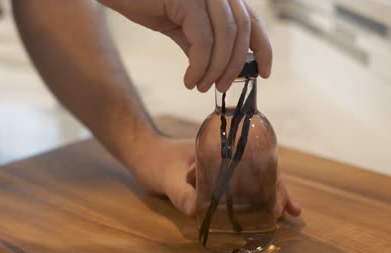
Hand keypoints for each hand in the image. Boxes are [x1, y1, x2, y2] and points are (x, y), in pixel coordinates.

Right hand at [98, 0, 271, 92]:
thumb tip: (215, 70)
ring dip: (216, 69)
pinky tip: (189, 79)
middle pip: (242, 32)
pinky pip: (202, 40)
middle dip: (235, 66)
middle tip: (220, 88)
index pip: (252, 22)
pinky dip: (199, 66)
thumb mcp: (179, 26)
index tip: (263, 74)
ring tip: (201, 86)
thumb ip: (200, 43)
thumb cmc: (145, 2)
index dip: (264, 49)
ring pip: (225, 37)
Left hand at [132, 137, 300, 217]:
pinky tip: (262, 210)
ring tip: (288, 214)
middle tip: (286, 212)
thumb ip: (180, 193)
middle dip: (276, 190)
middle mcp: (226, 154)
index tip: (278, 201)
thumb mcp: (167, 178)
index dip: (271, 180)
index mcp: (221, 147)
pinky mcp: (215, 175)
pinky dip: (253, 197)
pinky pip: (239, 185)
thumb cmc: (155, 161)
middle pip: (260, 170)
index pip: (255, 161)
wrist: (142, 154)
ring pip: (253, 178)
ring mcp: (221, 165)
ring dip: (270, 194)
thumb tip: (197, 210)